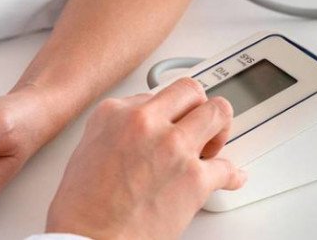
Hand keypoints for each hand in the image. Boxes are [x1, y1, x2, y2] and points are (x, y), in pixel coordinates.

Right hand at [46, 78, 246, 239]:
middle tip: (198, 123)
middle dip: (199, 106)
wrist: (90, 239)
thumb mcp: (88, 146)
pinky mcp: (195, 178)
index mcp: (116, 112)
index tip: (173, 117)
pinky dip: (232, 175)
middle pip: (191, 91)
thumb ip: (119, 127)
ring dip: (219, 128)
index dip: (167, 109)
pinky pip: (228, 167)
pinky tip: (230, 176)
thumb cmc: (84, 205)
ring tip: (213, 143)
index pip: (156, 92)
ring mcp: (173, 147)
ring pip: (217, 114)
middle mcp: (146, 122)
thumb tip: (141, 127)